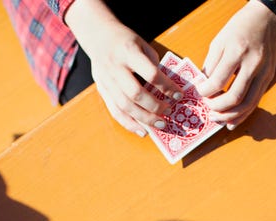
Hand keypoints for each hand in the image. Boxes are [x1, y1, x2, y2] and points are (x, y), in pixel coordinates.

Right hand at [70, 10, 182, 134]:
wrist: (97, 34)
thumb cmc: (125, 39)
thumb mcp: (142, 44)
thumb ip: (153, 64)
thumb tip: (166, 89)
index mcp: (128, 52)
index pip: (150, 74)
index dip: (166, 87)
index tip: (178, 95)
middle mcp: (115, 68)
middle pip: (135, 93)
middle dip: (154, 106)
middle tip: (169, 112)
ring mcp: (106, 80)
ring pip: (124, 106)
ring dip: (144, 119)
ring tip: (160, 125)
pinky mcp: (102, 90)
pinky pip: (115, 111)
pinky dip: (129, 124)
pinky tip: (142, 131)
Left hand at [196, 0, 275, 128]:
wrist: (268, 19)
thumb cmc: (240, 28)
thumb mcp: (219, 41)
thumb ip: (211, 65)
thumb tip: (203, 88)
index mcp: (237, 51)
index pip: (219, 80)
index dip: (205, 91)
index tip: (199, 92)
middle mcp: (253, 64)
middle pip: (235, 97)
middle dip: (217, 108)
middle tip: (207, 109)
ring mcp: (264, 73)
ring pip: (248, 104)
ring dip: (230, 116)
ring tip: (217, 119)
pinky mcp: (269, 79)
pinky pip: (255, 102)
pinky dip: (243, 115)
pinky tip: (231, 122)